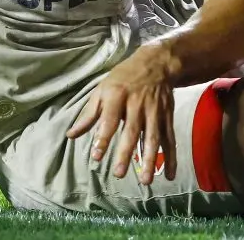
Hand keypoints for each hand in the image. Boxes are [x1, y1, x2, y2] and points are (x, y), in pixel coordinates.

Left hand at [66, 45, 176, 184]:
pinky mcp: (167, 116)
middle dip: (126, 152)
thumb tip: (71, 135)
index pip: (109, 119)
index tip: (96, 156)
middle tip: (118, 173)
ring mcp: (155, 111)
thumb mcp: (102, 89)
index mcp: (118, 95)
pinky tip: (169, 174)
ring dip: (150, 159)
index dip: (103, 137)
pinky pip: (170, 139)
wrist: (156, 62)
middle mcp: (138, 104)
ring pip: (153, 137)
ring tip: (146, 180)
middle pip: (132, 131)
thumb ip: (89, 114)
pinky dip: (171, 157)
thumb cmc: (124, 78)